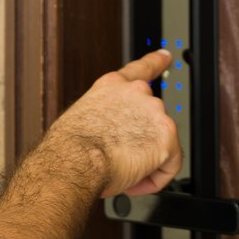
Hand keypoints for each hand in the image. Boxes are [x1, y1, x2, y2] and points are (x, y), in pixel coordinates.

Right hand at [50, 48, 182, 197]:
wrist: (75, 159)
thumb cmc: (69, 147)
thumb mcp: (82, 119)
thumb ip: (104, 118)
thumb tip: (107, 138)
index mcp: (112, 86)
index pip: (140, 69)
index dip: (156, 62)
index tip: (166, 56)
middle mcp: (137, 93)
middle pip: (152, 121)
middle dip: (140, 144)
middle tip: (121, 161)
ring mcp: (154, 112)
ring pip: (161, 146)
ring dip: (145, 163)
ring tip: (121, 173)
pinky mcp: (167, 136)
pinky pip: (170, 166)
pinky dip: (155, 179)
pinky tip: (135, 182)